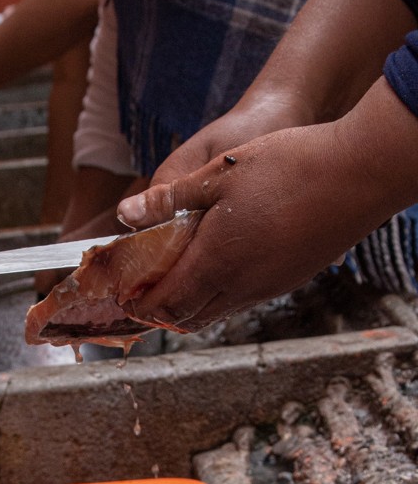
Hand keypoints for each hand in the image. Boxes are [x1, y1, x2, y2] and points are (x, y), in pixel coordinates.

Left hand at [119, 87, 417, 330]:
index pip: (165, 305)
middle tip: (142, 293)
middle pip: (187, 318)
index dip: (140, 306)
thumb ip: (170, 199)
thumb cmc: (289, 165)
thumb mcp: (218, 173)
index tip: (124, 297)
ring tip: (174, 278)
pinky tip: (218, 264)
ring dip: (189, 303)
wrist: (359, 173)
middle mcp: (241, 286)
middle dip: (159, 312)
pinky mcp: (289, 279)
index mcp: (217, 262)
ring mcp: (269, 287)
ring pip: (216, 311)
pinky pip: (243, 299)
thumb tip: (126, 214)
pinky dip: (218, 293)